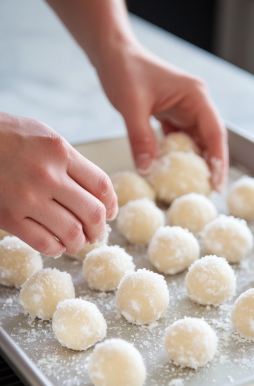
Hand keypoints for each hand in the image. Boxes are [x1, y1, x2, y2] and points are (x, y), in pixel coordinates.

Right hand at [0, 112, 116, 256]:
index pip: (101, 185)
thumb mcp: (44, 136)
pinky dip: (56, 249)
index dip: (111, 204)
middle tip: (97, 233)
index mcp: (59, 151)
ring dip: (80, 243)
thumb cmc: (7, 137)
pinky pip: (44, 243)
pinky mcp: (9, 217)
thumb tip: (97, 193)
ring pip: (71, 232)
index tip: (110, 213)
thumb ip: (70, 161)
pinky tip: (57, 245)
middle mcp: (47, 175)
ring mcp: (27, 198)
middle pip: (92, 212)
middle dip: (99, 229)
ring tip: (78, 242)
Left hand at [97, 42, 227, 191]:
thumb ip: (141, 137)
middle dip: (210, 167)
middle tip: (207, 194)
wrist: (112, 54)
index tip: (217, 185)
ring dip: (194, 164)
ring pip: (196, 143)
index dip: (218, 160)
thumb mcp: (131, 104)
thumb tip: (147, 170)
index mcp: (195, 96)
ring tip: (191, 188)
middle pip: (210, 140)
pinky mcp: (172, 116)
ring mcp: (184, 110)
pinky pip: (179, 141)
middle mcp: (195, 104)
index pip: (215, 132)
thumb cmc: (124, 70)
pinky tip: (172, 173)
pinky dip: (177, 157)